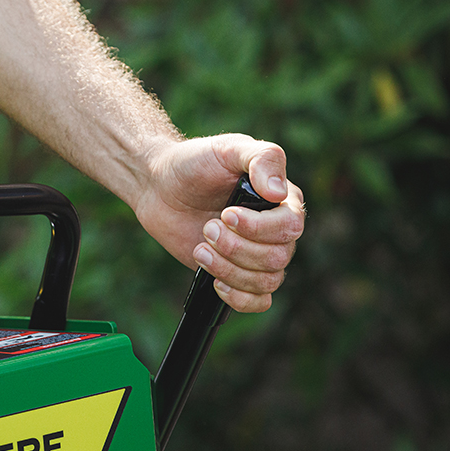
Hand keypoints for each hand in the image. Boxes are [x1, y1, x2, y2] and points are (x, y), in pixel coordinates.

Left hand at [134, 133, 304, 312]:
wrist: (159, 186)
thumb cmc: (195, 163)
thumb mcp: (228, 149)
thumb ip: (262, 159)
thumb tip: (280, 192)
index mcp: (283, 200)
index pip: (290, 226)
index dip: (257, 228)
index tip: (225, 214)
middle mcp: (276, 230)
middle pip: (277, 258)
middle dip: (236, 248)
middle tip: (207, 228)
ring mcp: (257, 255)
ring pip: (266, 282)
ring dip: (229, 270)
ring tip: (201, 248)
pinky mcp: (236, 274)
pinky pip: (257, 301)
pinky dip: (239, 298)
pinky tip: (216, 282)